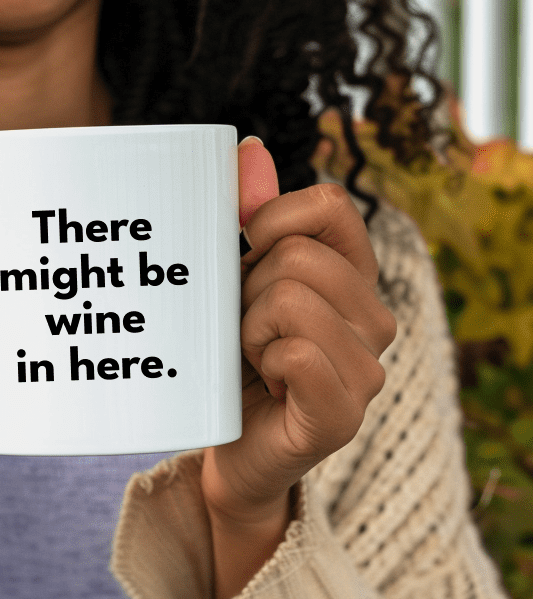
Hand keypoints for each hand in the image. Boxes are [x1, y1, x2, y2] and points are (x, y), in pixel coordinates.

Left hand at [200, 139, 397, 524]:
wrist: (224, 448)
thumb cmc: (230, 364)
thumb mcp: (233, 285)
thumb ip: (245, 219)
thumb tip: (250, 150)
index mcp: (352, 278)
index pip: (328, 206)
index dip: (270, 221)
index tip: (244, 261)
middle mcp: (374, 319)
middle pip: (298, 258)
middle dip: (247, 293)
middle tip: (243, 333)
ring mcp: (366, 370)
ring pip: (292, 301)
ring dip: (249, 332)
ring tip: (253, 361)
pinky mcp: (342, 415)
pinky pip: (299, 352)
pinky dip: (265, 362)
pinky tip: (267, 384)